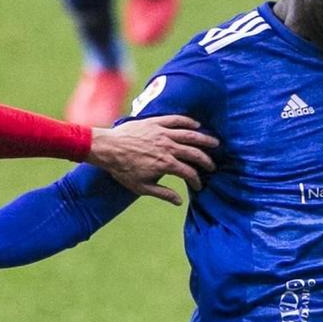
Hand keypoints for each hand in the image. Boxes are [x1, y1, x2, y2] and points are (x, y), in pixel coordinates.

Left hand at [88, 114, 217, 205]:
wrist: (108, 148)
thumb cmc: (123, 169)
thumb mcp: (142, 187)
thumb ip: (163, 193)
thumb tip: (179, 201)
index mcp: (166, 164)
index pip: (189, 172)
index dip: (197, 180)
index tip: (199, 185)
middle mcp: (168, 147)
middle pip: (194, 153)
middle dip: (206, 160)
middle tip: (212, 165)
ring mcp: (163, 133)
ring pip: (189, 134)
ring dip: (204, 139)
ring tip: (214, 142)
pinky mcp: (156, 122)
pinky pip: (176, 119)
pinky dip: (188, 121)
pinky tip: (196, 124)